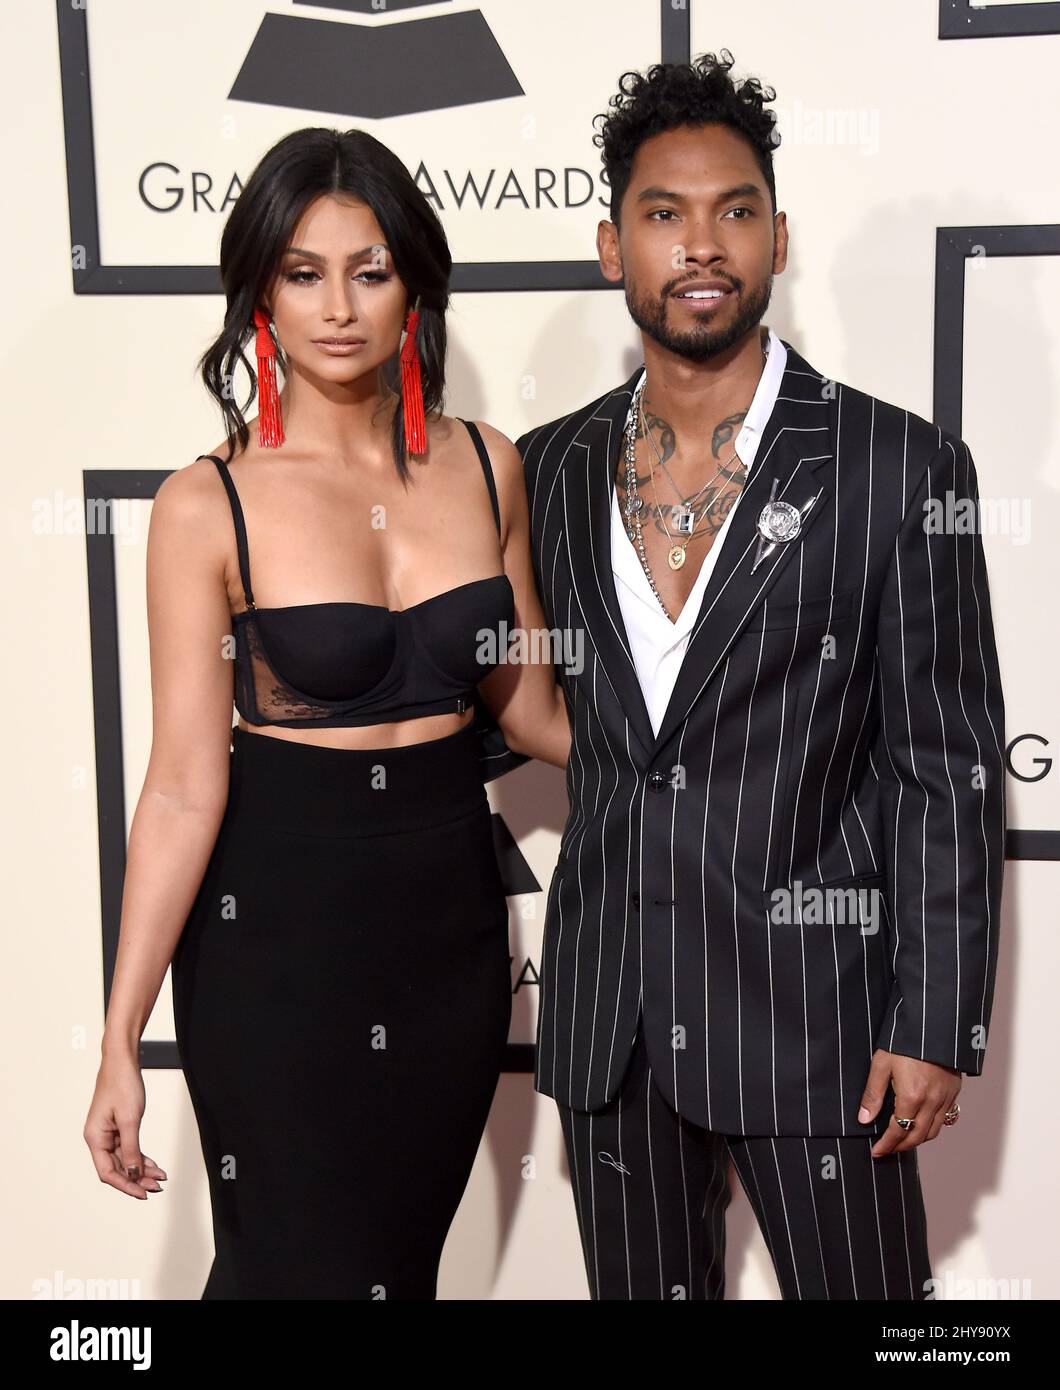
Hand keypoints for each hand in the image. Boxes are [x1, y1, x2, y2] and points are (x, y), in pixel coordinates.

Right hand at [84, 1053, 167, 1197]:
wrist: (123, 1061)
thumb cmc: (122, 1084)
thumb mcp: (130, 1119)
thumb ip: (132, 1149)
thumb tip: (134, 1174)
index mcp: (95, 1138)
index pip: (108, 1172)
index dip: (125, 1185)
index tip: (143, 1193)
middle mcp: (99, 1138)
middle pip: (117, 1168)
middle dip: (137, 1179)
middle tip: (158, 1187)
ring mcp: (108, 1133)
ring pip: (125, 1160)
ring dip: (141, 1170)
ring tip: (160, 1178)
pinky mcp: (117, 1127)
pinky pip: (128, 1148)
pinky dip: (141, 1157)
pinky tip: (153, 1165)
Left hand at [858, 1048, 960, 1156]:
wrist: (934, 1024)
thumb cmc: (905, 1041)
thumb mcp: (881, 1063)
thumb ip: (873, 1094)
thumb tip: (864, 1118)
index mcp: (912, 1096)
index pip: (898, 1131)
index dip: (886, 1144)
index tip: (876, 1151)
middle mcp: (932, 1102)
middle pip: (917, 1137)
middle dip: (900, 1147)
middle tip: (887, 1149)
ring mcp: (945, 1097)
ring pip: (933, 1131)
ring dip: (917, 1140)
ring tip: (902, 1140)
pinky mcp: (953, 1091)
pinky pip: (944, 1118)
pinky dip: (931, 1127)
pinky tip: (920, 1123)